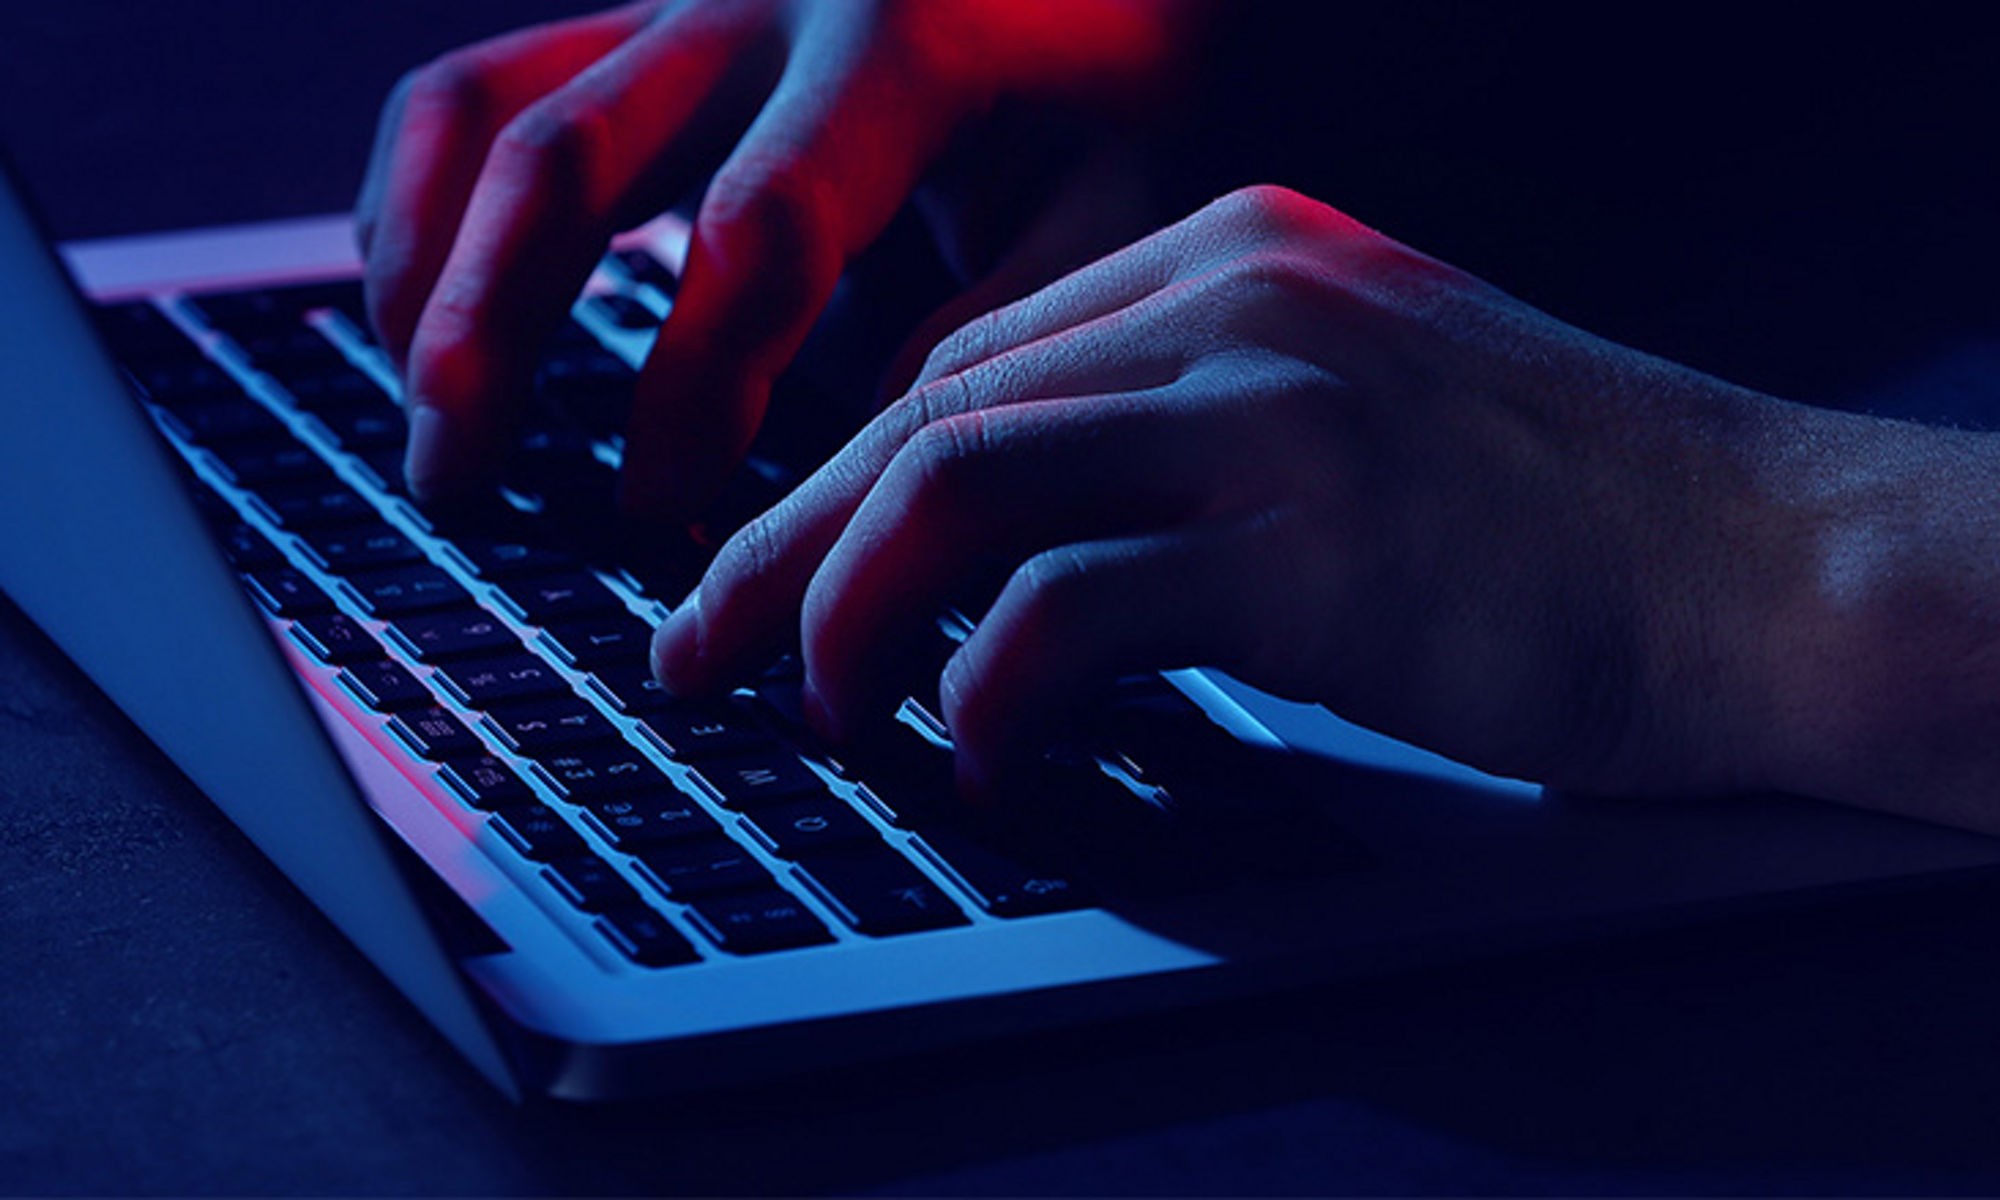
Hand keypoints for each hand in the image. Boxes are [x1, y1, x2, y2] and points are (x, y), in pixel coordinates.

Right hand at [356, 0, 1197, 514]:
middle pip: (571, 159)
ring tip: (422, 405)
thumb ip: (1013, 318)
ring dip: (428, 262)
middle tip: (462, 475)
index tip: (657, 511)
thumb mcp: (1122, 196)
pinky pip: (483, 82)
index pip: (760, 233)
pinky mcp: (642, 14)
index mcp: (896, 45)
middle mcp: (760, 1)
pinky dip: (421, 193)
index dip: (694, 386)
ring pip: (491, 110)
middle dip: (497, 329)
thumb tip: (878, 460)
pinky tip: (418, 304)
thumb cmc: (1124, 78)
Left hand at [650, 184, 1890, 805]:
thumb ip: (1192, 430)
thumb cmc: (1571, 515)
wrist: (1775, 561)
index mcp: (1235, 256)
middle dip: (786, 546)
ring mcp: (1270, 407)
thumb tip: (1020, 537)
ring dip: (844, 605)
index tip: (776, 573)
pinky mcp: (1309, 539)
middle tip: (703, 647)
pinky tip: (980, 755)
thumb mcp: (1358, 413)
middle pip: (927, 412)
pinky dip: (989, 689)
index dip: (843, 480)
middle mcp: (1234, 298)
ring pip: (954, 480)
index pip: (970, 360)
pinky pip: (1066, 606)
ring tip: (809, 706)